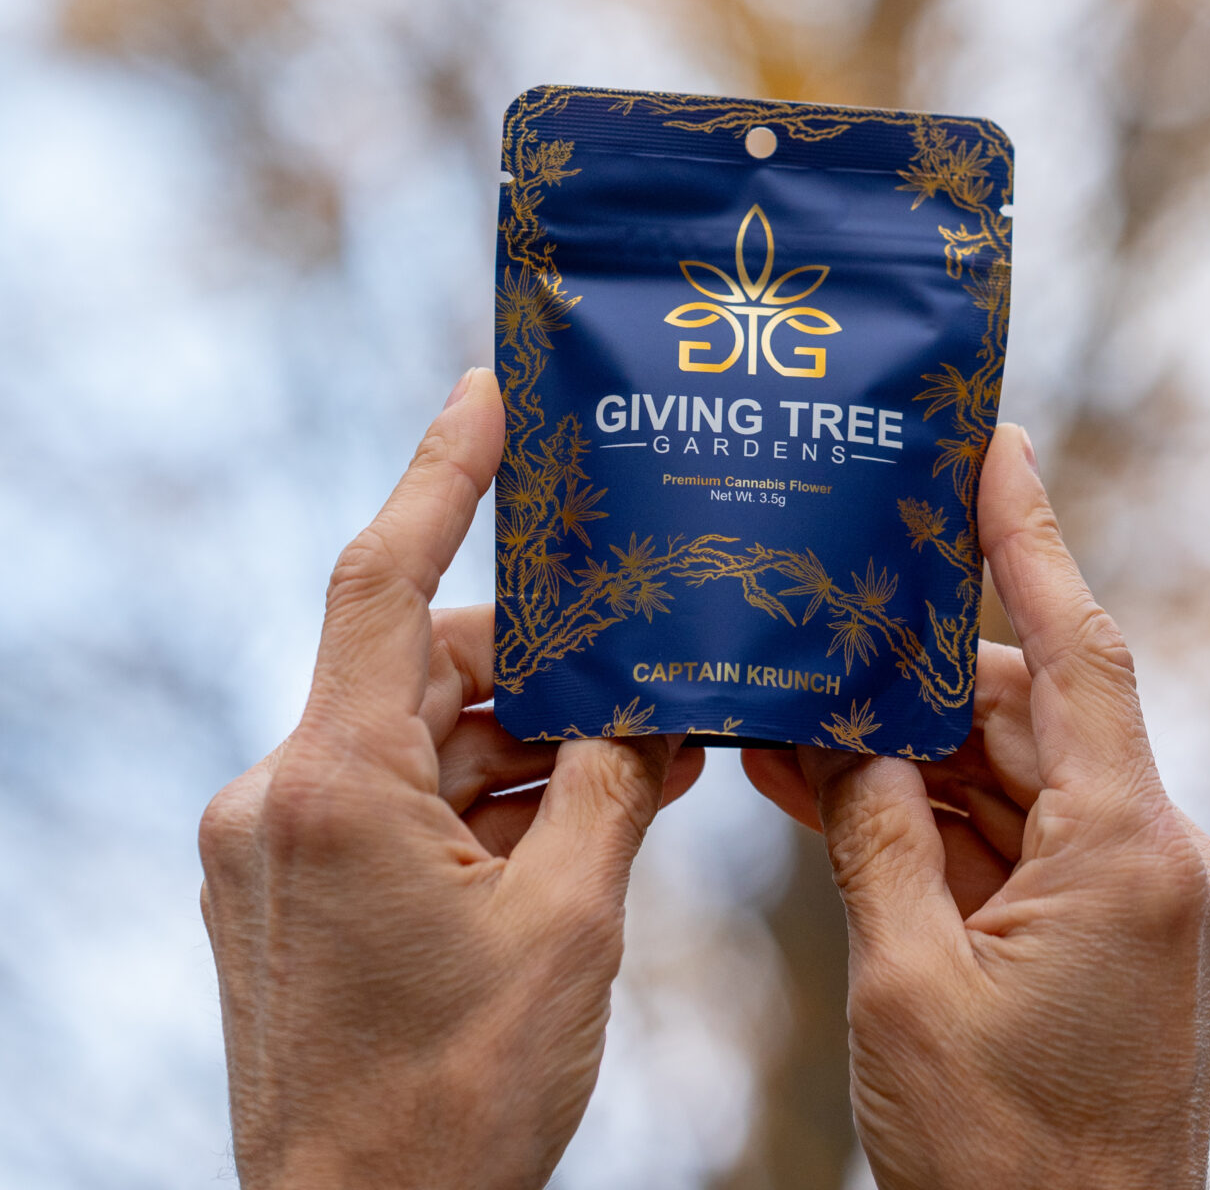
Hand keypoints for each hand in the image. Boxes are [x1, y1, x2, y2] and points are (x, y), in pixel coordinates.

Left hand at [198, 368, 701, 1189]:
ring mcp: (274, 853)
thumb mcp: (568, 924)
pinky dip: (477, 801)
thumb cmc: (456, 1102)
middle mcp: (279, 799)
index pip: (379, 579)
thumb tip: (652, 709)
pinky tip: (574, 824)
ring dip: (520, 744)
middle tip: (648, 664)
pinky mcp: (286, 902)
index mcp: (333, 785)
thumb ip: (609, 784)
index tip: (488, 390)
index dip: (441, 473)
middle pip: (419, 667)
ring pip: (414, 740)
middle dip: (539, 664)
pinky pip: (392, 804)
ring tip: (637, 763)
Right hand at [743, 425, 1209, 1189]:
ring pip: (1024, 783)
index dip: (1028, 537)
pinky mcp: (1126, 951)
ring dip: (919, 762)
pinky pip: (1030, 851)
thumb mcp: (906, 991)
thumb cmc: (997, 1171)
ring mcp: (1152, 909)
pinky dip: (947, 830)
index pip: (1080, 650)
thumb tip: (851, 740)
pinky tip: (843, 805)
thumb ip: (878, 841)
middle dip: (920, 680)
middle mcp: (1165, 863)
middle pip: (1036, 716)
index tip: (994, 441)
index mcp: (1132, 855)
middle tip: (818, 623)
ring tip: (794, 728)